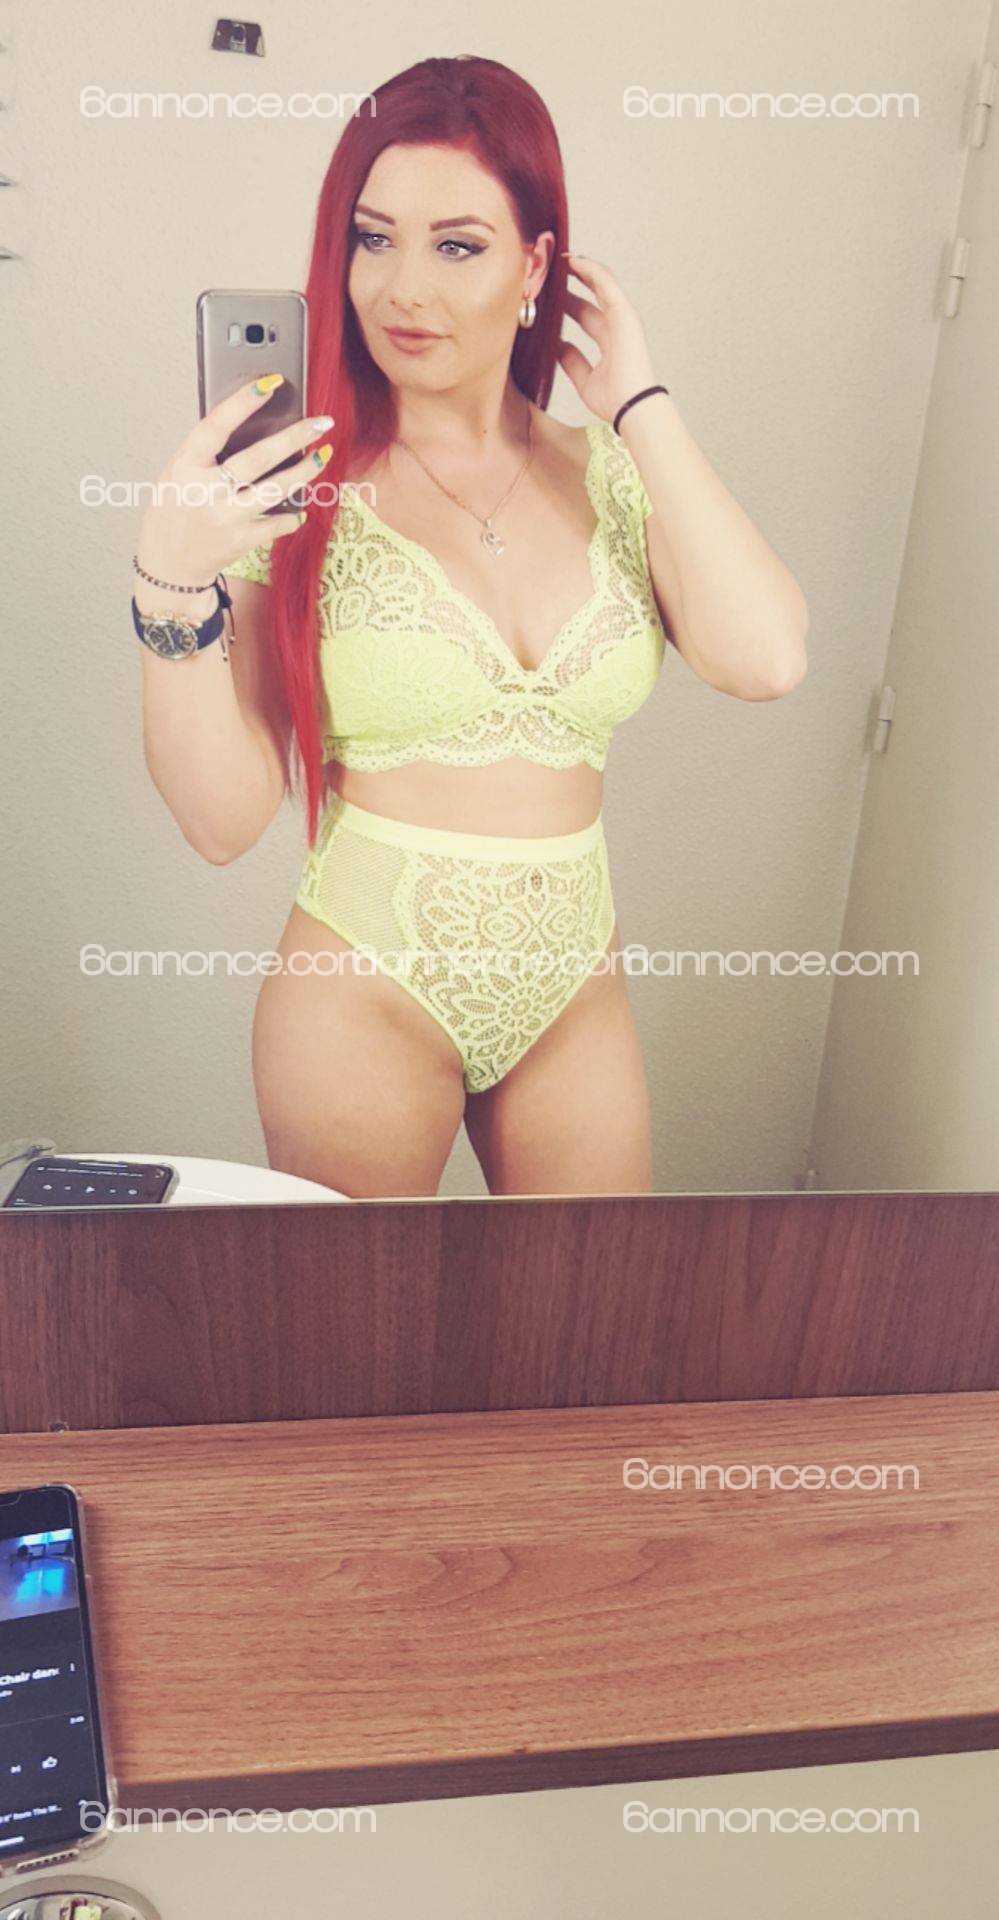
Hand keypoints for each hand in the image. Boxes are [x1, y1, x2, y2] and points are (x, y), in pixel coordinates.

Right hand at [135, 377, 331, 587]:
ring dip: (306, 471)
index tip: (270, 383)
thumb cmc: (174, 511)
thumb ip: (206, 453)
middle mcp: (205, 491)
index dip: (243, 403)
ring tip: (325, 455)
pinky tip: (303, 506)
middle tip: (321, 422)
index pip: (217, 426)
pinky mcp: (241, 541)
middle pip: (258, 458)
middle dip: (294, 437)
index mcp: (185, 466)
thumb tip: (252, 426)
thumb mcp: (177, 474)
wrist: (168, 564)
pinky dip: (293, 515)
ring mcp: (225, 518)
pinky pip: (277, 524)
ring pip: (275, 489)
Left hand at [556, 253, 657, 425]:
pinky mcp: (623, 312)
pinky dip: (589, 270)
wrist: (631, 406)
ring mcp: (622, 317)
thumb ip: (571, 360)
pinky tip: (573, 260)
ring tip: (560, 257)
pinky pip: (605, 283)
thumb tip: (556, 346)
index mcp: (609, 341)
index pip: (586, 314)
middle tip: (550, 271)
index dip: (568, 302)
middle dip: (571, 282)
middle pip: (591, 296)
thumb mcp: (583, 379)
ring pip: (600, 283)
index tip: (548, 293)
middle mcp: (617, 326)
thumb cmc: (613, 400)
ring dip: (581, 268)